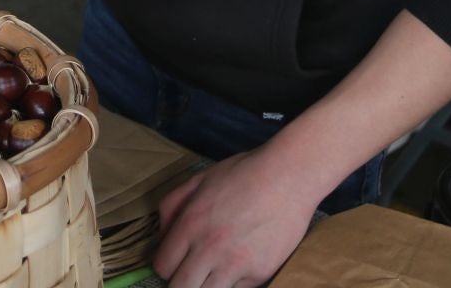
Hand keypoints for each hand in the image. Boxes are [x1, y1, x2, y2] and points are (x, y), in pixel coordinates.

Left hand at [154, 145, 316, 287]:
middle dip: (182, 282)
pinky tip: (242, 262)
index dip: (167, 266)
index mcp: (190, 224)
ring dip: (207, 285)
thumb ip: (172, 206)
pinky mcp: (260, 274)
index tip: (176, 263)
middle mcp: (209, 248)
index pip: (162, 267)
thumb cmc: (245, 174)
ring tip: (215, 270)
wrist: (289, 176)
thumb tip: (162, 236)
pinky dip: (236, 282)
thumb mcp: (200, 179)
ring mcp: (236, 264)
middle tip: (191, 273)